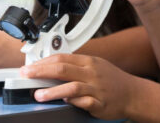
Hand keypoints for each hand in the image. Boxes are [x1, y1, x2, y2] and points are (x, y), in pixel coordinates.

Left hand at [20, 54, 138, 120]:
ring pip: (71, 86)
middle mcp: (91, 72)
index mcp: (88, 61)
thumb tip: (51, 67)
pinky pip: (84, 102)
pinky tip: (63, 102)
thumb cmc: (111, 80)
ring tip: (38, 95)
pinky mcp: (99, 103)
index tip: (29, 66)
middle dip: (41, 71)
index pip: (61, 57)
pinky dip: (72, 101)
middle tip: (26, 75)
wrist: (132, 93)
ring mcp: (95, 87)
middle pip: (62, 68)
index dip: (43, 62)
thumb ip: (75, 66)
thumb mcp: (94, 66)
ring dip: (52, 91)